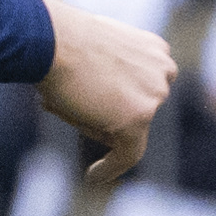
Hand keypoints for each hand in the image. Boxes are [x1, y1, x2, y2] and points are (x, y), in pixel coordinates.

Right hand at [37, 0, 174, 190]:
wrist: (51, 39)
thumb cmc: (59, 40)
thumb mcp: (94, 50)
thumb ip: (109, 72)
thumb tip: (100, 97)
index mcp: (156, 49)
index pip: (147, 86)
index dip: (128, 101)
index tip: (118, 114)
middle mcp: (163, 69)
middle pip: (139, 107)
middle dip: (110, 109)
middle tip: (75, 98)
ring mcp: (154, 95)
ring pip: (128, 127)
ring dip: (97, 123)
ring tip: (69, 101)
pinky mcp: (138, 118)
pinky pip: (128, 154)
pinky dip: (111, 168)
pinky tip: (93, 176)